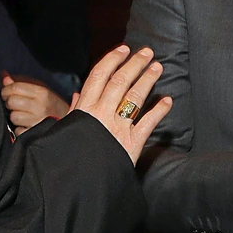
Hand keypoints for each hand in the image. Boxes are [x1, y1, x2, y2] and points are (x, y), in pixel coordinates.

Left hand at [1, 73, 69, 133]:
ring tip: (23, 116)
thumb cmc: (53, 107)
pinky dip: (20, 130)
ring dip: (15, 117)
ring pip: (13, 117)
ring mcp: (38, 121)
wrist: (70, 123)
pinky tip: (27, 126)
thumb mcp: (41, 93)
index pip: (15, 87)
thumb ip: (22, 85)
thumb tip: (5, 78)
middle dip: (10, 103)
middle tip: (15, 105)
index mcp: (42, 93)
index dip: (6, 90)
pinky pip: (18, 131)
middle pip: (11, 101)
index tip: (6, 93)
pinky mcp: (36, 135)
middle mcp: (41, 106)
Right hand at [71, 45, 171, 164]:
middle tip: (147, 52)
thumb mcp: (65, 130)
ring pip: (135, 97)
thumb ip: (74, 111)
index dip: (113, 60)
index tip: (123, 49)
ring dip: (147, 80)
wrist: (76, 183)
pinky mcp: (131, 144)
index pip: (99, 76)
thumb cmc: (67, 156)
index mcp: (84, 109)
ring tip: (158, 67)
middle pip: (120, 81)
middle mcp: (101, 114)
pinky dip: (159, 111)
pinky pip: (148, 123)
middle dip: (135, 64)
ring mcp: (117, 128)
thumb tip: (78, 95)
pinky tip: (168, 101)